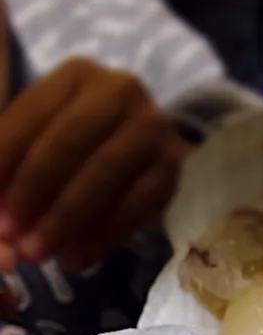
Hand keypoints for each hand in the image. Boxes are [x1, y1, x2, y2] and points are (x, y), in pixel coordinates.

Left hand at [0, 58, 190, 272]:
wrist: (152, 152)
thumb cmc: (85, 147)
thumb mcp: (44, 141)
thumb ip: (12, 168)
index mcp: (76, 76)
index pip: (30, 116)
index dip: (3, 163)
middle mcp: (119, 91)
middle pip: (68, 141)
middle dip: (33, 191)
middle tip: (10, 236)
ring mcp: (153, 128)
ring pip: (104, 173)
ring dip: (65, 218)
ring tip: (39, 253)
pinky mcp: (174, 167)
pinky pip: (137, 202)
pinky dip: (103, 234)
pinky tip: (78, 258)